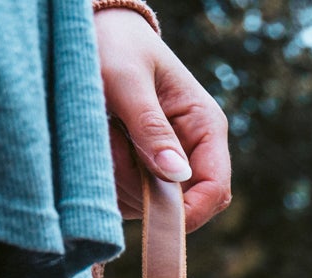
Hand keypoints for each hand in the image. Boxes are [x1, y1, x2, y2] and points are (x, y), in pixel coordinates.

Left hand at [95, 8, 230, 231]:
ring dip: (122, 183)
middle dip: (144, 192)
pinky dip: (111, 182)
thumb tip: (176, 174)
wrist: (96, 28)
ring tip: (105, 136)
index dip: (191, 212)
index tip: (155, 216)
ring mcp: (169, 163)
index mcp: (205, 126)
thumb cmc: (115, 43)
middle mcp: (193, 151)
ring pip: (152, 204)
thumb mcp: (128, 80)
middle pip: (182, 204)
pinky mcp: (144, 170)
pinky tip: (102, 146)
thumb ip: (150, 126)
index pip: (215, 189)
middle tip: (110, 148)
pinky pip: (131, 197)